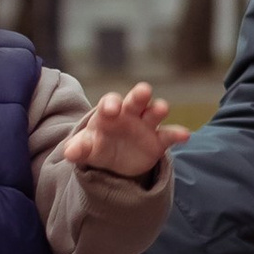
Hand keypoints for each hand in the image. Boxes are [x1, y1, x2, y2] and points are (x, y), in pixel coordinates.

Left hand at [60, 81, 185, 180]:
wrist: (114, 162)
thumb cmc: (97, 146)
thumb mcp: (85, 149)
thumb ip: (78, 149)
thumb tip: (68, 152)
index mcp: (109, 112)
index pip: (110, 102)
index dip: (111, 104)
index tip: (112, 109)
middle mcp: (130, 114)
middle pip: (136, 100)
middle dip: (139, 95)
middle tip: (143, 91)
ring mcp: (146, 125)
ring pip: (154, 112)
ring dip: (158, 109)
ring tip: (162, 108)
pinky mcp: (158, 141)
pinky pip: (169, 135)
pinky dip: (177, 133)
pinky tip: (184, 135)